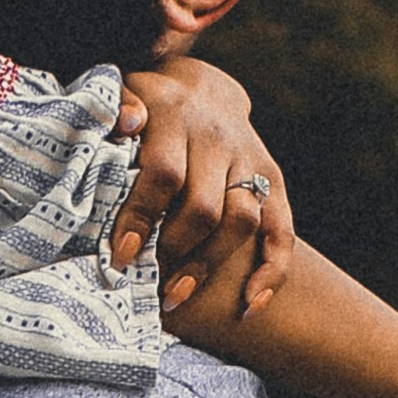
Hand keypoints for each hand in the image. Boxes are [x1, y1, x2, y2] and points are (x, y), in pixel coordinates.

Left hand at [109, 60, 292, 314]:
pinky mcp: (272, 180)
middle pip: (204, 206)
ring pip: (241, 220)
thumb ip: (116, 107)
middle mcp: (217, 137)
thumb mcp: (125, 94)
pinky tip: (249, 307)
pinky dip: (271, 272)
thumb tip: (126, 124)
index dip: (142, 217)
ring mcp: (249, 159)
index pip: (163, 174)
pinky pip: (281, 230)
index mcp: (175, 115)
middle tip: (145, 279)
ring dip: (208, 265)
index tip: (120, 255)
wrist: (202, 89)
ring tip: (175, 298)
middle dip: (173, 250)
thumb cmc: (146, 107)